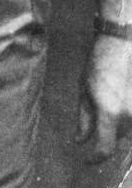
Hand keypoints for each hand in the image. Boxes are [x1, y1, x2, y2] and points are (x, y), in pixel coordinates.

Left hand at [80, 31, 131, 163]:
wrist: (123, 45)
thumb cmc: (99, 64)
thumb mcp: (84, 91)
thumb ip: (84, 120)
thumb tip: (79, 140)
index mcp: (110, 112)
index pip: (105, 148)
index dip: (95, 158)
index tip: (87, 159)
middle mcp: (130, 115)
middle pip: (118, 139)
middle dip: (106, 134)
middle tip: (98, 112)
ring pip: (129, 132)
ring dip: (119, 126)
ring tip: (111, 101)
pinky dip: (127, 117)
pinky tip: (120, 100)